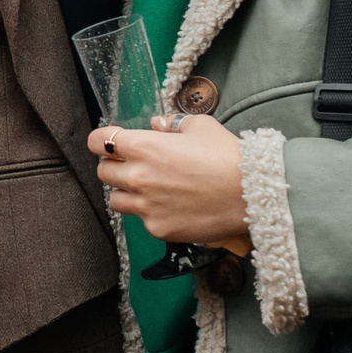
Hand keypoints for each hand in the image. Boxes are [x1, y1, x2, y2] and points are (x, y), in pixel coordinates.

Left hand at [93, 114, 247, 244]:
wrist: (253, 195)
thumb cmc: (229, 157)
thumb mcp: (201, 126)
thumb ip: (172, 124)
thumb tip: (157, 125)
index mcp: (144, 147)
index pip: (98, 142)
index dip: (102, 141)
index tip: (109, 143)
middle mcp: (139, 177)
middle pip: (103, 172)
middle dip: (116, 167)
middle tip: (137, 166)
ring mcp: (146, 207)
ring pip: (117, 200)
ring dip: (128, 192)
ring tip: (153, 189)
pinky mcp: (158, 229)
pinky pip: (141, 220)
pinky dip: (151, 213)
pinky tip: (172, 206)